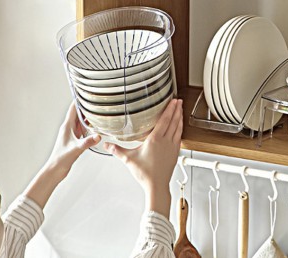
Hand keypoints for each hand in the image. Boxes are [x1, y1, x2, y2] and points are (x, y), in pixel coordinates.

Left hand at [45, 101, 100, 178]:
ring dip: (88, 115)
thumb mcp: (76, 149)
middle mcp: (69, 128)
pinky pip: (83, 128)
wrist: (55, 169)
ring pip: (81, 120)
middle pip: (78, 113)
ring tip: (98, 110)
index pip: (73, 109)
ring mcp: (72, 134)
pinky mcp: (75, 140)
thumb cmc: (61, 158)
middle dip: (86, 106)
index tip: (85, 93)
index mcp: (67, 126)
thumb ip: (87, 142)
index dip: (79, 100)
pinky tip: (95, 126)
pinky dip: (89, 125)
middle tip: (96, 100)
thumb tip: (98, 136)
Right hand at [104, 98, 182, 216]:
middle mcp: (166, 141)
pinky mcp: (175, 152)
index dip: (170, 109)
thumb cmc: (145, 173)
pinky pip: (180, 136)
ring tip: (180, 110)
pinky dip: (180, 128)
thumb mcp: (129, 159)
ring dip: (180, 118)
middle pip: (173, 121)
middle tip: (179, 101)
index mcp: (155, 139)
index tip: (173, 101)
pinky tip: (179, 127)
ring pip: (178, 128)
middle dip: (176, 110)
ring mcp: (172, 146)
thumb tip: (107, 145)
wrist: (156, 185)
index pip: (165, 120)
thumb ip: (117, 150)